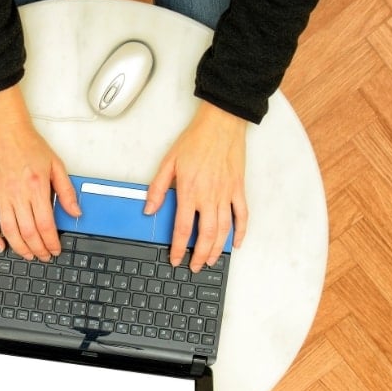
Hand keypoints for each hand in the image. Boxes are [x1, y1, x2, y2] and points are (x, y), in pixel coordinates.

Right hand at [0, 86, 80, 259]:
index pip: (45, 224)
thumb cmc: (28, 145)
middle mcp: (17, 193)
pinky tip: (0, 244)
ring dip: (19, 247)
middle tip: (43, 256)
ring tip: (27, 254)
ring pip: (8, 230)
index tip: (55, 249)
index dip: (51, 242)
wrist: (4, 130)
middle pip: (28, 232)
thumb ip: (66, 191)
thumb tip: (75, 211)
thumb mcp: (56, 165)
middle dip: (37, 249)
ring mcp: (0, 194)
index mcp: (36, 187)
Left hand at [145, 101, 247, 271]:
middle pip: (205, 235)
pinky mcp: (238, 189)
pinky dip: (241, 232)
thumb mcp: (168, 162)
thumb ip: (157, 188)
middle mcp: (209, 196)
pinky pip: (242, 215)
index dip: (178, 247)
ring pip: (224, 230)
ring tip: (212, 260)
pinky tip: (237, 243)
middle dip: (199, 255)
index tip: (175, 258)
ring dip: (218, 249)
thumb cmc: (196, 140)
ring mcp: (226, 194)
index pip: (182, 227)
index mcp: (189, 190)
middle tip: (195, 266)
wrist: (221, 124)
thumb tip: (149, 209)